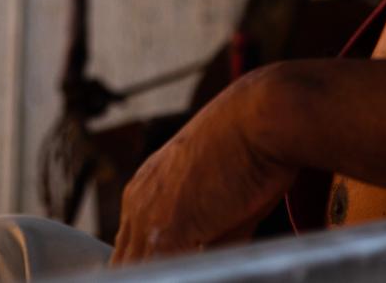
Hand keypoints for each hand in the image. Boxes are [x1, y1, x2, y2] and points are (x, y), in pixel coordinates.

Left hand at [109, 69, 297, 264]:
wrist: (263, 119)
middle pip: (122, 267)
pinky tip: (194, 274)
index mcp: (144, 192)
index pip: (127, 253)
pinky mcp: (167, 229)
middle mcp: (137, 203)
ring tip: (178, 273)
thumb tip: (210, 265)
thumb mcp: (225, 205)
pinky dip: (176, 275)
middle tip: (157, 278)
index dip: (139, 274)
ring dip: (154, 274)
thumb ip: (210, 239)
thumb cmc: (255, 155)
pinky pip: (160, 272)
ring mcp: (148, 217)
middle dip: (137, 276)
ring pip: (136, 271)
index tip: (151, 276)